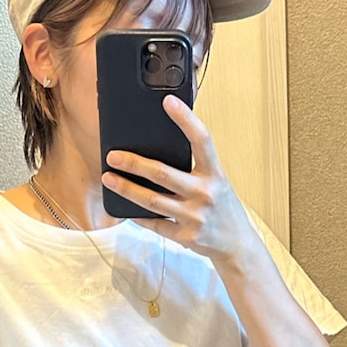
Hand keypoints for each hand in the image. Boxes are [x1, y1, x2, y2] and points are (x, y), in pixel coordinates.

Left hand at [101, 97, 252, 263]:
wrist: (237, 244)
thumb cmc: (221, 207)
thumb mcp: (216, 181)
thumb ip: (195, 167)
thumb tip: (160, 147)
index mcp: (215, 173)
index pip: (201, 140)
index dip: (186, 119)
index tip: (168, 101)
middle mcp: (205, 193)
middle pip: (163, 174)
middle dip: (134, 163)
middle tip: (113, 155)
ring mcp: (195, 217)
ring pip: (152, 200)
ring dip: (127, 189)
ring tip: (109, 178)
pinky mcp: (186, 236)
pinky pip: (155, 223)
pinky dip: (137, 215)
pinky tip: (124, 206)